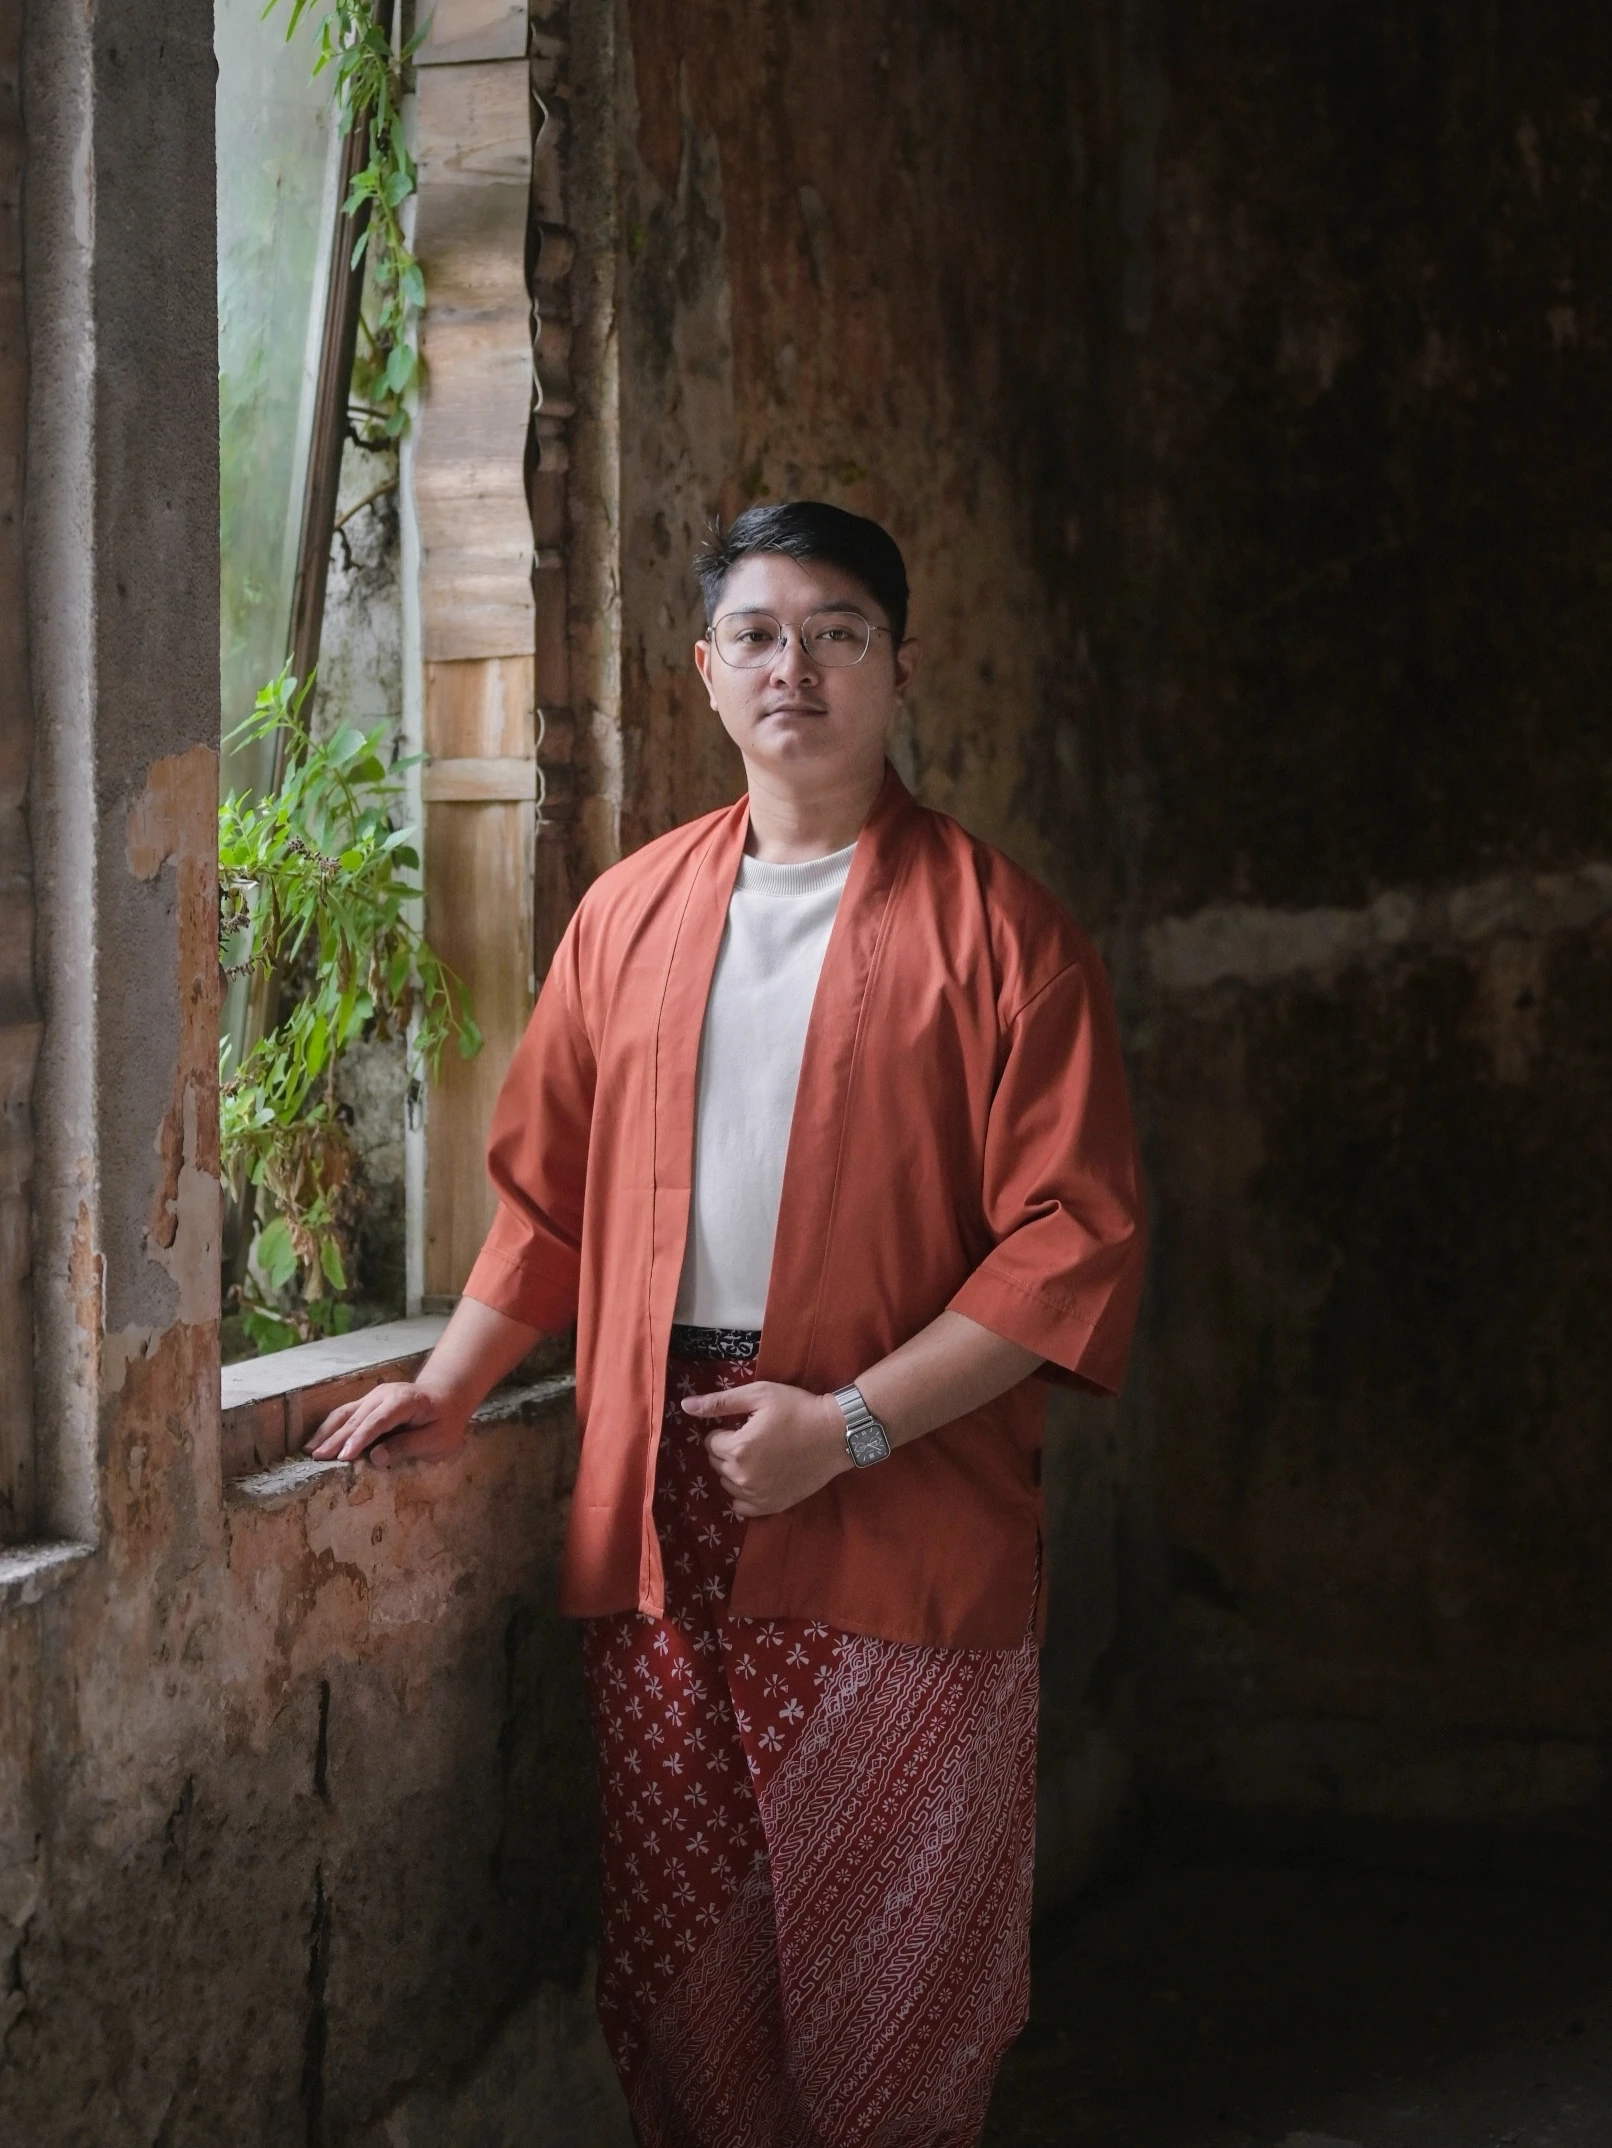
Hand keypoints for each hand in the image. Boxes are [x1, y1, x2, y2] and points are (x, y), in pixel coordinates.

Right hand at [303, 1381, 467, 1469]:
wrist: (446, 1397)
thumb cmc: (445, 1422)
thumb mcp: (438, 1440)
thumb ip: (408, 1447)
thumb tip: (376, 1458)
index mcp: (406, 1402)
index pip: (379, 1421)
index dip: (360, 1439)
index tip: (344, 1457)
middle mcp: (385, 1395)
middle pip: (357, 1418)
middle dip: (336, 1439)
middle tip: (318, 1458)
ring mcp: (373, 1396)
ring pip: (345, 1414)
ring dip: (327, 1433)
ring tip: (310, 1451)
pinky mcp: (366, 1402)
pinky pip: (345, 1414)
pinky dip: (329, 1428)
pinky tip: (316, 1441)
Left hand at [680, 1381, 849, 1517]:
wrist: (836, 1434)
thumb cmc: (798, 1408)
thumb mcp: (759, 1395)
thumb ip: (720, 1402)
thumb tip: (685, 1406)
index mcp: (738, 1449)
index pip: (711, 1442)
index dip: (726, 1430)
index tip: (746, 1424)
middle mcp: (744, 1477)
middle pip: (717, 1463)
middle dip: (729, 1449)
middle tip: (754, 1437)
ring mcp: (758, 1495)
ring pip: (728, 1483)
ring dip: (736, 1469)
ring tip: (760, 1455)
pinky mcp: (772, 1506)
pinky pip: (742, 1506)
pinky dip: (744, 1493)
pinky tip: (759, 1477)